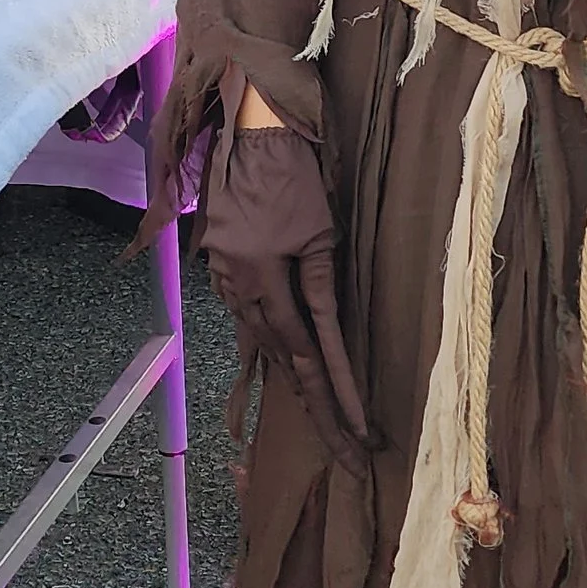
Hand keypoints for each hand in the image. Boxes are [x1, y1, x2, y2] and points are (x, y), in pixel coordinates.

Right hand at [202, 127, 368, 469]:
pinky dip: (277, 348)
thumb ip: (321, 289)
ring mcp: (225, 281)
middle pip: (285, 362)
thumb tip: (328, 339)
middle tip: (350, 456)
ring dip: (300, 385)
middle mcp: (237, 287)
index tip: (362, 435)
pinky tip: (295, 372)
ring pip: (267, 346)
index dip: (336, 396)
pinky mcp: (223, 271)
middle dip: (321, 411)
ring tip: (332, 428)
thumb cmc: (295, 173)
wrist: (249, 131)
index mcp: (260, 278)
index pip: (308, 352)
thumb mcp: (319, 233)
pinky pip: (253, 320)